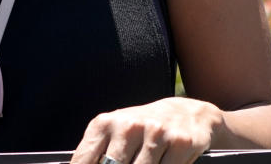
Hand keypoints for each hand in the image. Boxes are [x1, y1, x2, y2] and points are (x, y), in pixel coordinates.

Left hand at [71, 97, 223, 163]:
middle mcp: (128, 126)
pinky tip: (162, 163)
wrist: (185, 112)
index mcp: (105, 124)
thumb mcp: (114, 132)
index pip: (85, 159)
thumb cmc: (142, 127)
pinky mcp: (179, 142)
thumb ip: (98, 152)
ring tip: (142, 162)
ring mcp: (155, 133)